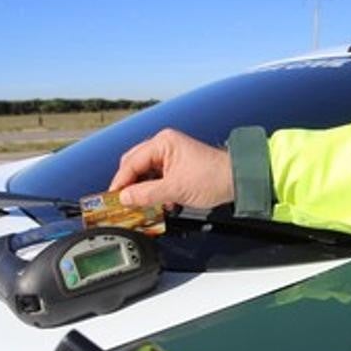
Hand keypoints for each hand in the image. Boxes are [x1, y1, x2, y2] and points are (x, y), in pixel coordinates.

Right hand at [108, 129, 233, 208]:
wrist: (239, 180)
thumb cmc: (213, 176)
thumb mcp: (176, 189)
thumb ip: (147, 194)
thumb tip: (125, 198)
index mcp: (162, 143)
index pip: (131, 163)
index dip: (120, 182)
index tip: (112, 199)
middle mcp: (164, 146)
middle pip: (135, 167)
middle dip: (130, 186)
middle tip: (123, 204)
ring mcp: (171, 156)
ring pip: (146, 175)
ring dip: (144, 192)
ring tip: (143, 207)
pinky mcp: (177, 168)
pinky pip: (158, 179)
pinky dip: (156, 193)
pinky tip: (161, 204)